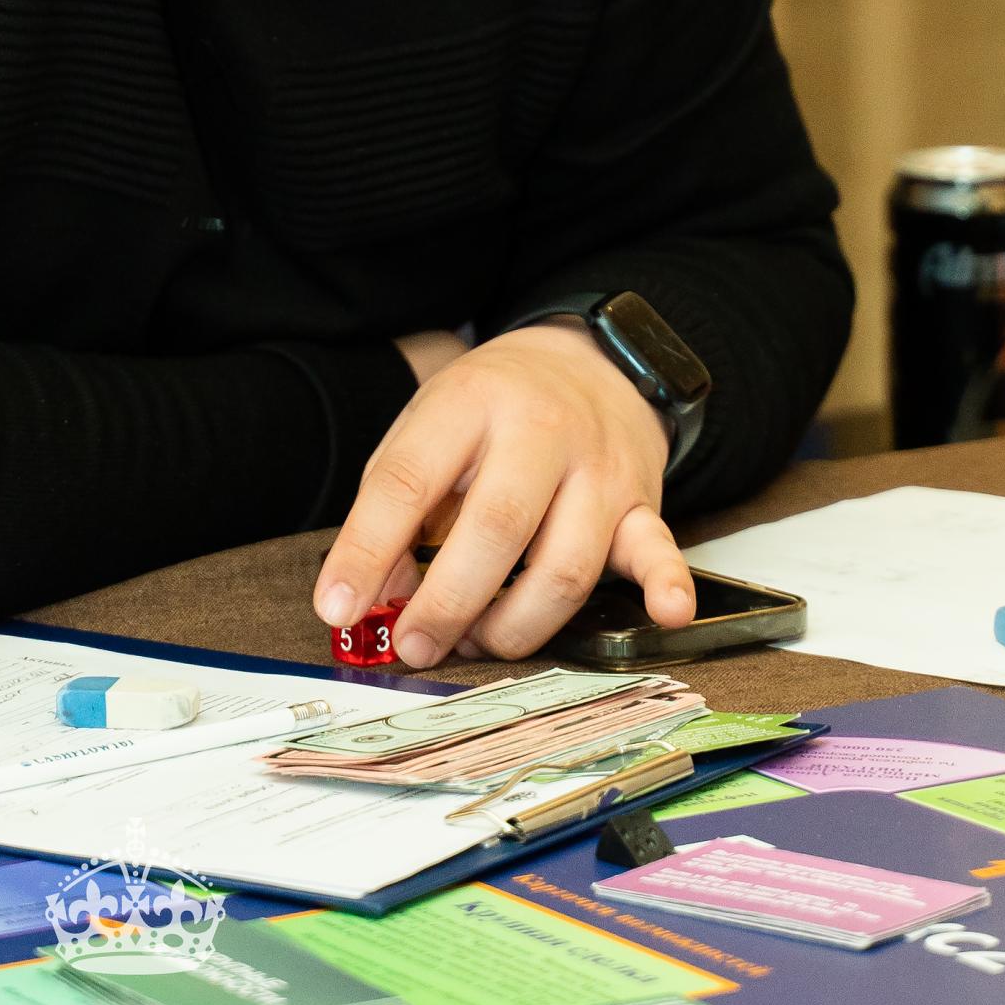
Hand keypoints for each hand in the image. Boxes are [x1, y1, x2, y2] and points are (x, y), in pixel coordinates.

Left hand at [313, 321, 695, 664]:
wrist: (588, 360)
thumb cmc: (493, 407)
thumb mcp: (427, 428)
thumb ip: (394, 508)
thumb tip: (373, 598)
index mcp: (468, 402)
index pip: (408, 480)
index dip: (366, 549)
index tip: (338, 607)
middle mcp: (538, 430)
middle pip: (496, 528)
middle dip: (447, 602)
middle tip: (413, 644)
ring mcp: (598, 467)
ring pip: (565, 565)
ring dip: (515, 625)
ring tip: (477, 640)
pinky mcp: (643, 502)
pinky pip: (660, 548)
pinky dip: (667, 584)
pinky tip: (665, 612)